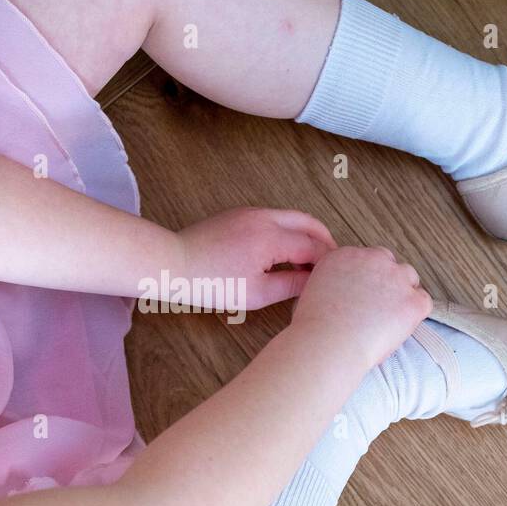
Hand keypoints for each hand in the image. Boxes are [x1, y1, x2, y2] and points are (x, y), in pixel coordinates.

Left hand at [177, 208, 337, 309]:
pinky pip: (274, 218)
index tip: (333, 277)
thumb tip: (313, 282)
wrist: (173, 264)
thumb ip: (291, 285)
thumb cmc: (211, 283)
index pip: (313, 247)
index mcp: (272, 237)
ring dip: (306, 234)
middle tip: (332, 262)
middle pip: (309, 223)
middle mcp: (265, 217)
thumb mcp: (256, 293)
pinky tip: (285, 252)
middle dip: (324, 241)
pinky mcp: (239, 214)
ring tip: (310, 259)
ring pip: (291, 217)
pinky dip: (288, 231)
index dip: (327, 263)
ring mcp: (250, 212)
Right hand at [290, 247, 432, 368]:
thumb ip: (333, 283)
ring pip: (409, 279)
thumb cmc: (314, 328)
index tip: (362, 297)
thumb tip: (346, 295)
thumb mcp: (313, 292)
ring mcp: (395, 277)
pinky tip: (396, 328)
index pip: (366, 259)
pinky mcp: (412, 300)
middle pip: (389, 264)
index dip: (366, 280)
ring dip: (401, 295)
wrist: (327, 344)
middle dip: (386, 283)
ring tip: (386, 321)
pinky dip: (414, 315)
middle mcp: (371, 258)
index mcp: (344, 255)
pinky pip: (423, 301)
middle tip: (375, 309)